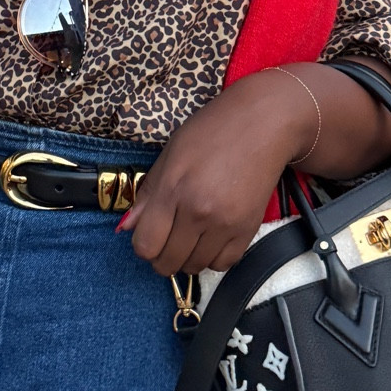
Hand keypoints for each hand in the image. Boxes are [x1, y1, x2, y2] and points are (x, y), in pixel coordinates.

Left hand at [119, 75, 313, 277]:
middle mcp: (198, 211)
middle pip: (168, 262)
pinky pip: (223, 264)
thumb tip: (127, 226)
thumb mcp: (171, 154)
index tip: (148, 236)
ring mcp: (226, 223)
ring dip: (187, 258)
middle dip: (161, 256)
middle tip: (167, 239)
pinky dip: (213, 258)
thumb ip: (148, 193)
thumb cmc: (213, 131)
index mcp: (173, 189)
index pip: (145, 244)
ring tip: (189, 236)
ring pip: (194, 267)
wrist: (263, 124)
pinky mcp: (248, 229)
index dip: (142, 245)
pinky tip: (211, 239)